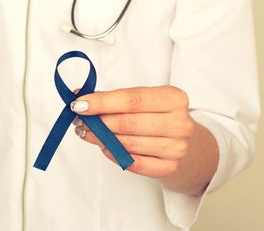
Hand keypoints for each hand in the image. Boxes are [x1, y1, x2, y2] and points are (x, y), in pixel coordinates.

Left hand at [70, 86, 194, 177]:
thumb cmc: (158, 115)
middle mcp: (179, 123)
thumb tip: (81, 96)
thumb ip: (115, 98)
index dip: (103, 102)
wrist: (183, 140)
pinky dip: (113, 154)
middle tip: (80, 119)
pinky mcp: (170, 167)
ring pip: (128, 144)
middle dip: (98, 121)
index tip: (80, 103)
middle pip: (128, 123)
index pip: (132, 100)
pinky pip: (133, 163)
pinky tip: (105, 146)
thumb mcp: (144, 99)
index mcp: (174, 98)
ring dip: (101, 138)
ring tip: (88, 132)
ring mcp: (177, 147)